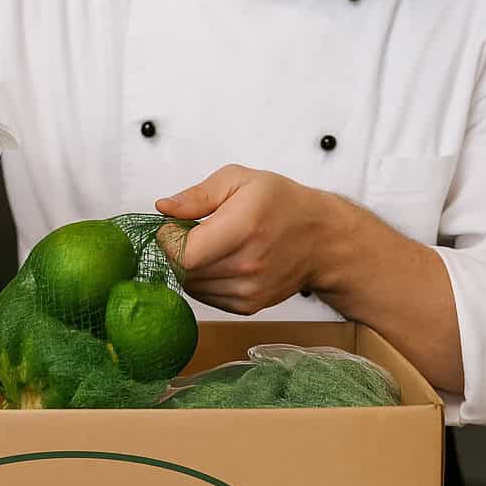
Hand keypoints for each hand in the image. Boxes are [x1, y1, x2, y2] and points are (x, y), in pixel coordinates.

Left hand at [156, 165, 348, 315]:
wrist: (321, 239)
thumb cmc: (282, 203)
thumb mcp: (239, 180)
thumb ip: (197, 195)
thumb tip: (163, 208)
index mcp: (243, 228)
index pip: (183, 254)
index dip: (168, 240)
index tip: (175, 225)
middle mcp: (247, 265)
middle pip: (184, 271)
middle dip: (178, 250)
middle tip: (195, 232)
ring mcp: (249, 291)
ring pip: (192, 287)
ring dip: (191, 267)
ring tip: (214, 245)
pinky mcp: (248, 306)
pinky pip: (206, 297)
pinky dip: (205, 281)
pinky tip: (223, 261)